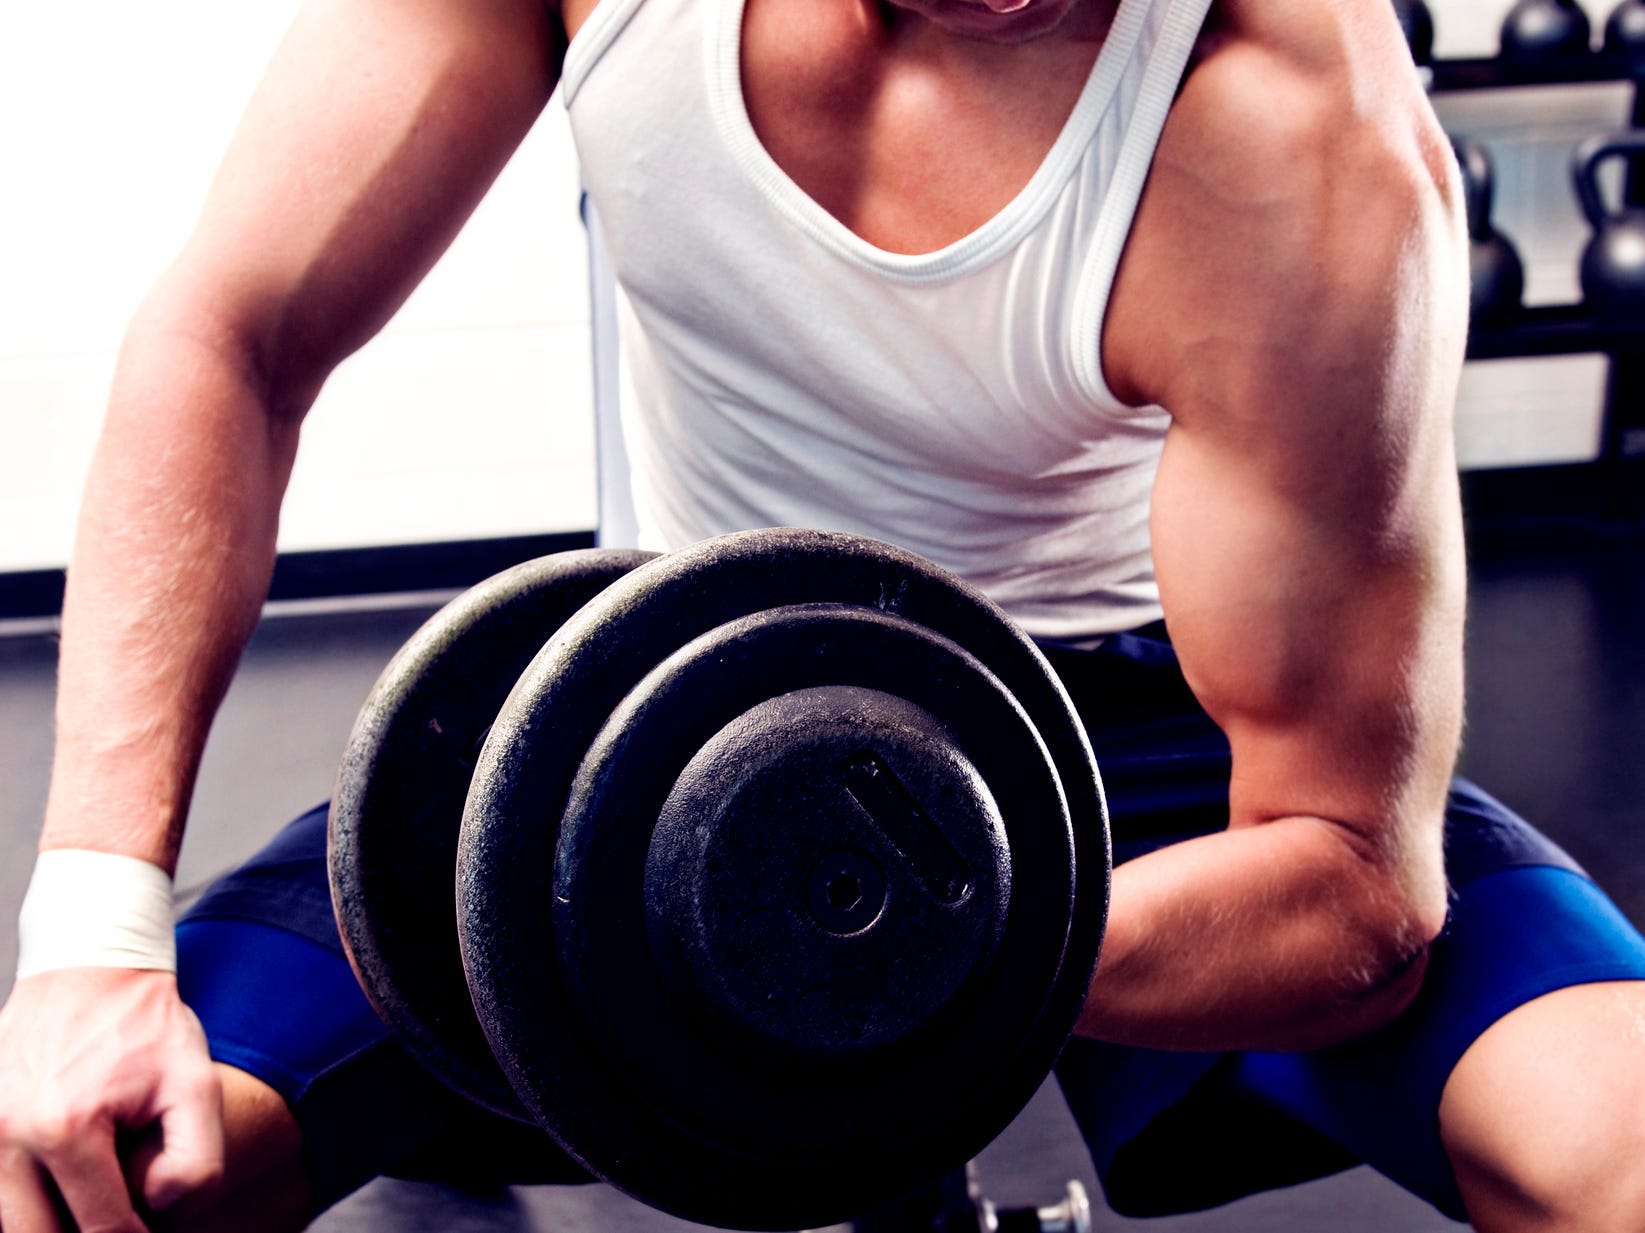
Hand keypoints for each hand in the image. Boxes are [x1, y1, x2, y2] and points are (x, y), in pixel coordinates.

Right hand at [0, 968, 222, 1230]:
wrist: (91, 964)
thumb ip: (194, 1157)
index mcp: (65, 1129)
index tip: (151, 1230)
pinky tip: (61, 1185)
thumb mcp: (195, 1082)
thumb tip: (156, 1208)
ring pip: (8, 1218)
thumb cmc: (146, 1024)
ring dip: (48, 1220)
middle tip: (118, 1219)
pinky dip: (23, 1197)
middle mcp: (7, 1135)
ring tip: (92, 1200)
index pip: (99, 1227)